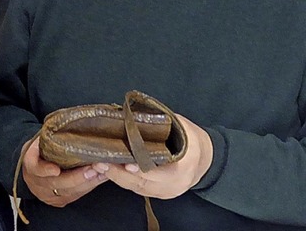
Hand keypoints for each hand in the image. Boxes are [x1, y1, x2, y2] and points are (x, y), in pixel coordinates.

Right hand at [22, 136, 107, 206]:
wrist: (33, 167)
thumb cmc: (38, 149)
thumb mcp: (37, 140)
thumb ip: (47, 137)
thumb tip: (64, 125)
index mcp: (30, 165)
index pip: (36, 169)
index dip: (46, 170)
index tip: (56, 170)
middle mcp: (38, 183)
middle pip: (58, 183)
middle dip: (77, 177)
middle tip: (93, 168)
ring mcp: (49, 195)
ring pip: (70, 191)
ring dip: (88, 182)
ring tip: (102, 171)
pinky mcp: (60, 200)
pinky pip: (76, 195)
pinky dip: (90, 185)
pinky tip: (101, 177)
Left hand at [91, 114, 212, 199]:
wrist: (207, 158)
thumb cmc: (192, 139)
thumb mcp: (182, 127)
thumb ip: (160, 123)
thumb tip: (132, 113)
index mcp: (183, 169)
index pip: (158, 173)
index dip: (141, 169)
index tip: (125, 163)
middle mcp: (173, 186)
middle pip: (142, 184)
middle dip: (119, 174)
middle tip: (101, 162)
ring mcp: (164, 192)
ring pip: (136, 188)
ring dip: (116, 177)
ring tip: (99, 165)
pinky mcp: (157, 193)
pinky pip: (137, 188)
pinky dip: (122, 179)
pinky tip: (109, 168)